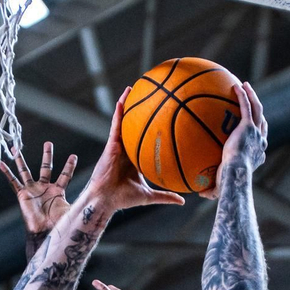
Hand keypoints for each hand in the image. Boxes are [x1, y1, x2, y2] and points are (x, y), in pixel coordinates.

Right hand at [0, 141, 78, 236]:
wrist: (44, 233)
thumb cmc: (59, 225)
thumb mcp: (73, 210)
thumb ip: (82, 203)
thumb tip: (98, 200)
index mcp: (57, 191)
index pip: (65, 175)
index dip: (69, 166)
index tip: (73, 156)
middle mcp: (44, 188)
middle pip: (46, 168)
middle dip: (47, 156)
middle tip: (48, 143)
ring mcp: (32, 190)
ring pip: (26, 171)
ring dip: (21, 160)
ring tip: (15, 148)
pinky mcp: (22, 194)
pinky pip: (13, 182)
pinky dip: (7, 173)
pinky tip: (1, 164)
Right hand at [85, 87, 186, 212]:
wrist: (107, 199)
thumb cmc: (124, 198)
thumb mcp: (149, 195)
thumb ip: (165, 195)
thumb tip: (183, 201)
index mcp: (134, 158)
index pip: (143, 139)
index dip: (149, 127)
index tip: (159, 116)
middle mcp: (126, 149)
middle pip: (132, 126)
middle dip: (137, 110)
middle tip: (146, 94)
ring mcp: (117, 145)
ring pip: (122, 121)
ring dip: (126, 105)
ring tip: (132, 89)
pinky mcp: (110, 145)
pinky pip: (115, 126)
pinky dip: (118, 113)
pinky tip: (121, 101)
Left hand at [207, 80, 266, 197]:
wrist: (234, 175)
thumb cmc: (228, 185)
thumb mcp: (219, 188)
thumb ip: (211, 189)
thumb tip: (199, 194)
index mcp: (257, 155)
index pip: (260, 142)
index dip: (258, 134)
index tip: (251, 128)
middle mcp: (260, 142)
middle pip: (262, 122)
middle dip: (258, 111)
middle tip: (251, 103)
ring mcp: (256, 132)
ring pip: (258, 109)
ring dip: (253, 96)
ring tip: (245, 86)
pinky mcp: (248, 126)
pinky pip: (247, 106)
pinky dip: (244, 95)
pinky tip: (238, 85)